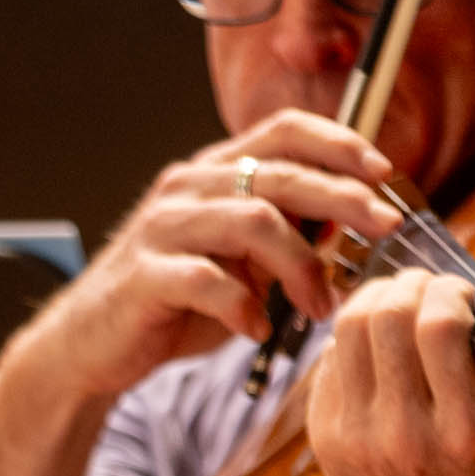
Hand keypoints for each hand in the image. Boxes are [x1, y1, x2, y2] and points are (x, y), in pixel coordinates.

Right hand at [12, 113, 402, 409]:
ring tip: (319, 305)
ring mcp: (162, 229)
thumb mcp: (240, 263)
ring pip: (252, 221)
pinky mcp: (144, 275)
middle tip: (385, 228)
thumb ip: (286, 237)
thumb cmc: (171, 304)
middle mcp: (187, 189)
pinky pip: (207, 280)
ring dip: (300, 264)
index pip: (283, 131)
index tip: (384, 172)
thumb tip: (349, 220)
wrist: (89, 344)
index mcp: (212, 174)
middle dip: (343, 197)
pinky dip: (243, 307)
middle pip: (279, 173)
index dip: (338, 143)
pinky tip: (256, 329)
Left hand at [305, 270, 474, 475]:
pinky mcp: (327, 447)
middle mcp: (403, 436)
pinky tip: (374, 345)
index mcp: (465, 430)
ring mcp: (355, 444)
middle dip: (407, 284)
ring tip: (396, 300)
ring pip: (346, 335)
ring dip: (373, 301)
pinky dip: (350, 344)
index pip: (439, 326)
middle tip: (424, 284)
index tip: (461, 291)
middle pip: (384, 319)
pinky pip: (328, 369)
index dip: (448, 290)